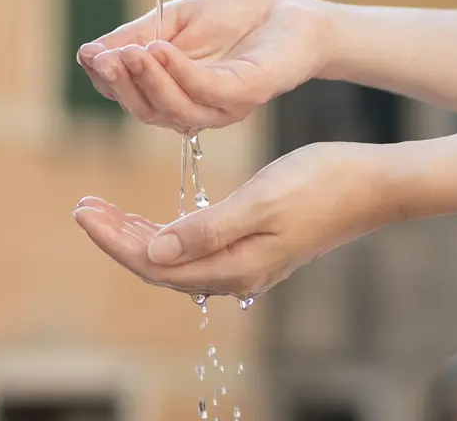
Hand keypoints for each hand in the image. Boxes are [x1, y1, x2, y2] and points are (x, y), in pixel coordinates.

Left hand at [71, 142, 392, 298]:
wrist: (373, 184)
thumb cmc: (321, 183)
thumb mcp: (260, 200)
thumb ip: (207, 229)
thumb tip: (154, 250)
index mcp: (234, 265)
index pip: (154, 262)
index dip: (114, 239)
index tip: (83, 211)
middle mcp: (236, 273)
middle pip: (159, 265)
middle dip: (117, 237)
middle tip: (83, 207)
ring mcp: (246, 263)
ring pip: (175, 258)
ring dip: (137, 235)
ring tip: (105, 211)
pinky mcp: (254, 248)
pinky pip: (195, 249)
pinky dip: (166, 233)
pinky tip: (153, 220)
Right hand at [77, 0, 328, 133]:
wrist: (290, 11)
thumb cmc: (235, 15)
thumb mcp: (174, 19)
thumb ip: (137, 35)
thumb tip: (89, 53)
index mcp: (172, 91)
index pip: (128, 95)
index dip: (105, 78)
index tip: (89, 54)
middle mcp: (193, 107)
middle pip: (145, 110)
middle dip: (121, 85)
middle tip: (103, 58)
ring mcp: (220, 107)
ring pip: (173, 109)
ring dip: (146, 80)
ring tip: (129, 52)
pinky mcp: (245, 94)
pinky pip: (205, 92)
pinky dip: (178, 72)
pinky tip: (161, 49)